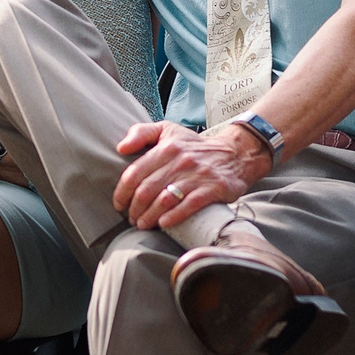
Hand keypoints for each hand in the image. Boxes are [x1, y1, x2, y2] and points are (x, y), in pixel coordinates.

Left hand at [111, 120, 269, 229]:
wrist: (235, 154)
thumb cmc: (194, 146)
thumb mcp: (168, 130)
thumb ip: (141, 133)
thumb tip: (121, 148)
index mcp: (167, 147)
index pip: (135, 173)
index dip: (122, 192)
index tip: (119, 204)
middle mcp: (180, 160)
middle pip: (146, 190)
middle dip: (134, 209)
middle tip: (131, 218)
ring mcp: (197, 176)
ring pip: (164, 201)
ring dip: (149, 217)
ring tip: (142, 224)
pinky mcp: (212, 189)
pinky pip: (188, 206)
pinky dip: (173, 217)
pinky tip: (163, 223)